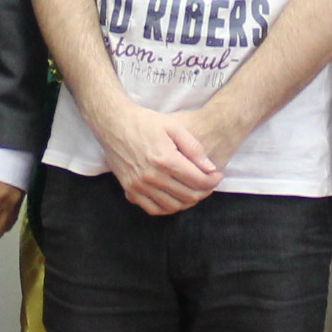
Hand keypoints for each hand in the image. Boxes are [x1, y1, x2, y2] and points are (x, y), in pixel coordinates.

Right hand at [91, 96, 222, 216]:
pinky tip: (175, 198)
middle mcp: (152, 177)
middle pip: (188, 196)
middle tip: (209, 183)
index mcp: (165, 160)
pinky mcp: (129, 190)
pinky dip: (168, 208)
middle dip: (204, 192)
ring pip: (173, 206)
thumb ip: (194, 148)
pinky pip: (153, 209)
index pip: (198, 181)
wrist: (114, 124)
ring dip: (188, 202)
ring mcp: (139, 186)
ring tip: (194, 190)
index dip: (213, 181)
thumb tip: (210, 168)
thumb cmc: (145, 122)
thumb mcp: (174, 126)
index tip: (218, 175)